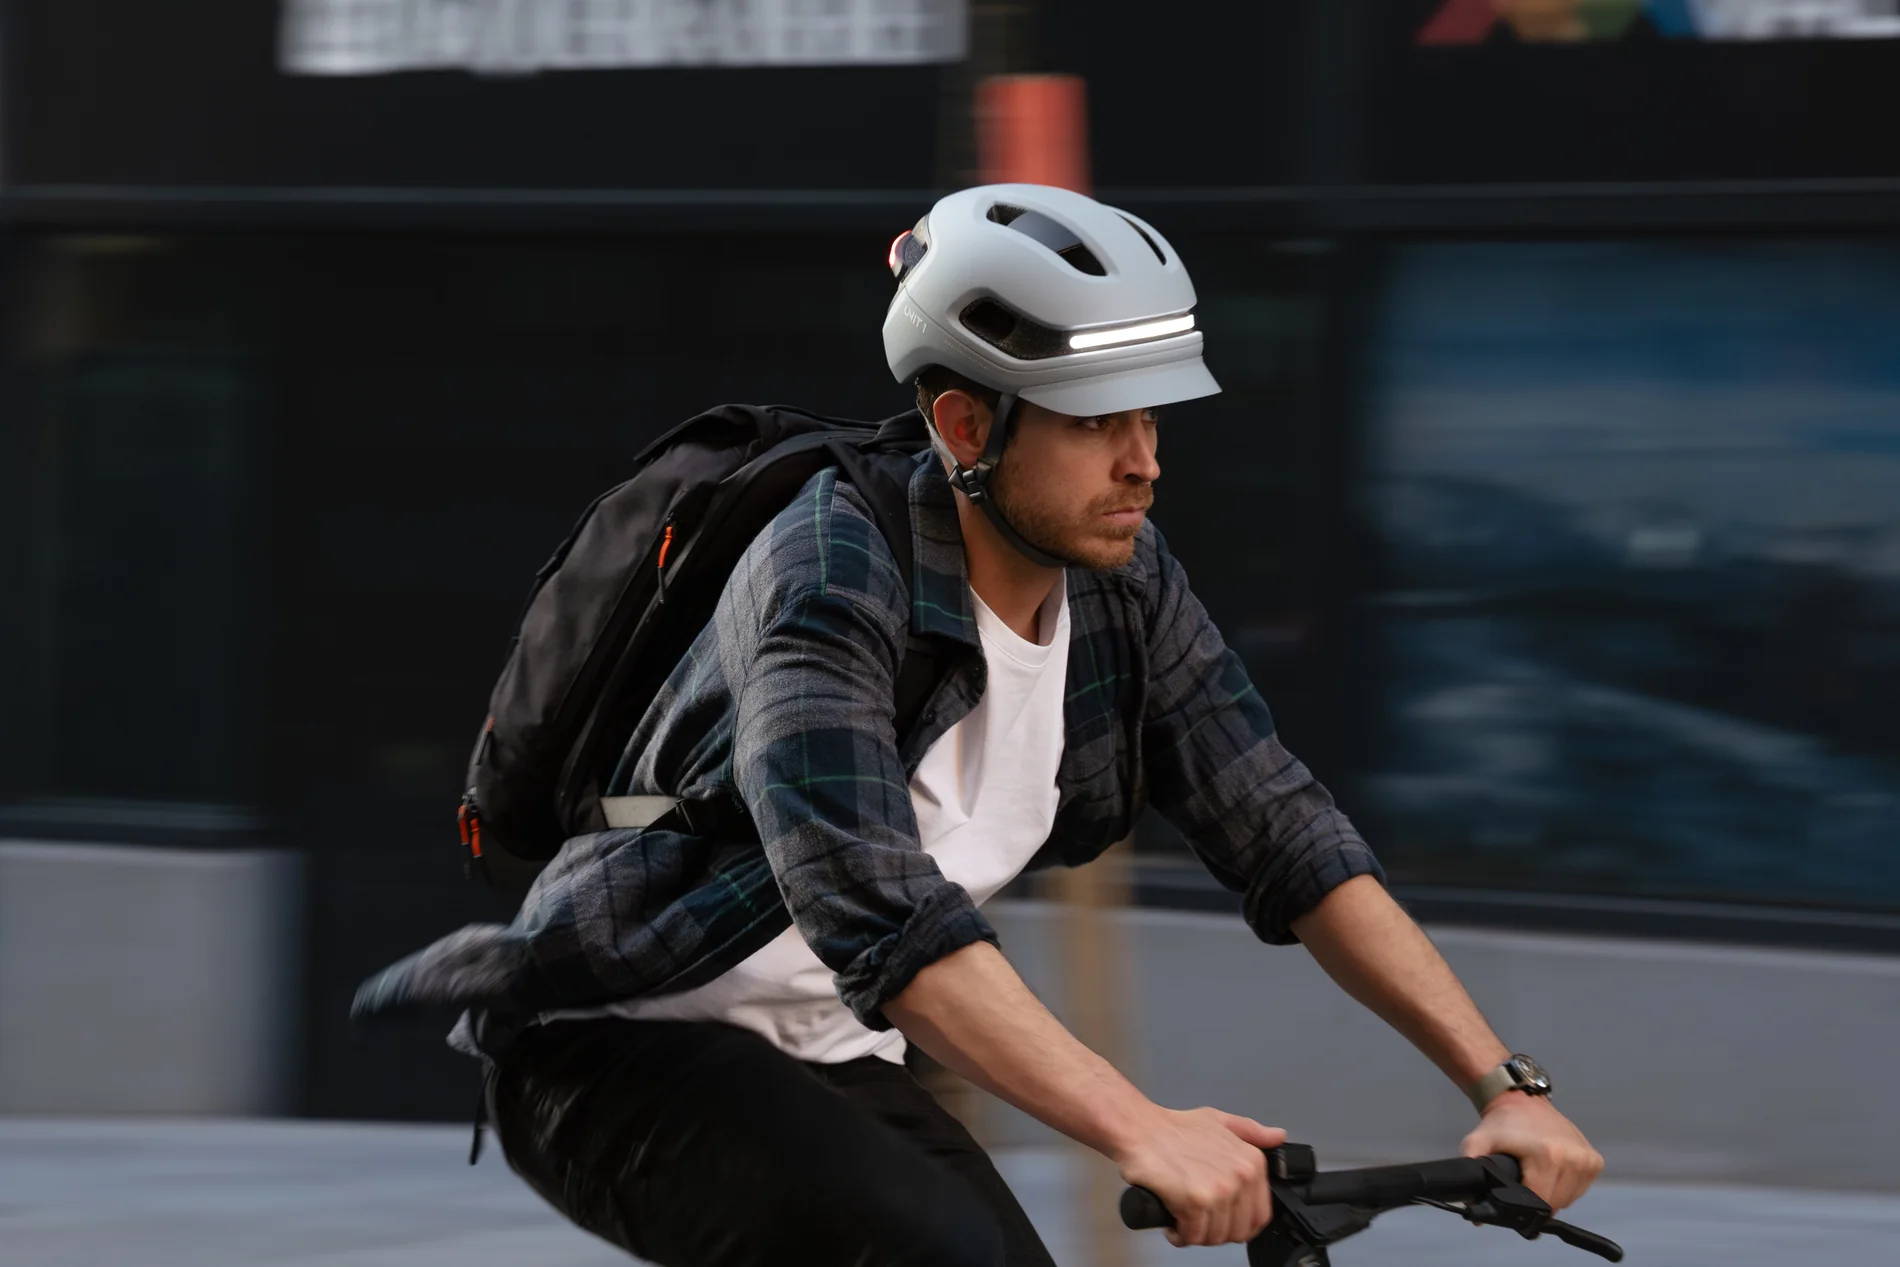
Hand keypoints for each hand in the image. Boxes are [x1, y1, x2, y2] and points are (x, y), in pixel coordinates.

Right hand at [1113, 1107, 1284, 1247]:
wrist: (1139, 1128)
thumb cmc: (1174, 1128)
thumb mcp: (1220, 1122)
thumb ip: (1251, 1131)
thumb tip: (1277, 1137)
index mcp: (1251, 1162)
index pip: (1259, 1216)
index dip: (1238, 1224)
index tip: (1221, 1220)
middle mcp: (1240, 1177)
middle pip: (1237, 1231)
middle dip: (1216, 1231)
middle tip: (1198, 1220)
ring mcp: (1219, 1191)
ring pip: (1215, 1237)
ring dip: (1196, 1234)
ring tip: (1183, 1219)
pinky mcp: (1194, 1202)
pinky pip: (1193, 1236)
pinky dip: (1180, 1235)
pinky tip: (1173, 1223)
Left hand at [1461, 1093, 1603, 1210]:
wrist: (1522, 1100)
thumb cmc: (1501, 1124)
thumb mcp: (1477, 1143)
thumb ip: (1469, 1172)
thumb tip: (1473, 1211)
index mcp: (1549, 1155)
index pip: (1539, 1202)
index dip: (1523, 1207)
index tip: (1512, 1199)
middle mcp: (1573, 1157)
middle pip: (1555, 1204)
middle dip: (1536, 1201)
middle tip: (1522, 1184)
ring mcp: (1587, 1159)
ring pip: (1569, 1199)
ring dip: (1552, 1195)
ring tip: (1535, 1174)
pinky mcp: (1595, 1160)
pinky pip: (1579, 1189)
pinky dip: (1565, 1187)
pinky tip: (1550, 1171)